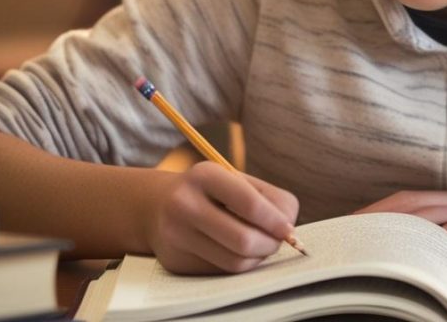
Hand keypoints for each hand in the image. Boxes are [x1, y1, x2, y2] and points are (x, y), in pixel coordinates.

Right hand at [145, 161, 298, 273]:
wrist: (157, 206)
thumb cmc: (210, 192)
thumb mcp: (234, 180)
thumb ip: (268, 199)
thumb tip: (289, 232)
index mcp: (205, 175)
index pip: (250, 203)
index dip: (276, 221)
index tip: (289, 230)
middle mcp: (184, 204)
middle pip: (243, 239)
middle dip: (270, 244)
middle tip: (278, 242)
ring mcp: (176, 235)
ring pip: (235, 261)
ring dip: (258, 257)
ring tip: (261, 245)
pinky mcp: (176, 261)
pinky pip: (221, 271)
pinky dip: (240, 264)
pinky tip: (239, 252)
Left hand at [355, 167, 446, 241]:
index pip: (412, 202)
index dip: (379, 211)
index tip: (351, 225)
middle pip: (409, 203)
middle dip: (373, 216)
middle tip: (342, 233)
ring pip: (431, 211)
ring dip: (397, 224)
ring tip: (367, 238)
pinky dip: (445, 234)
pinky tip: (424, 244)